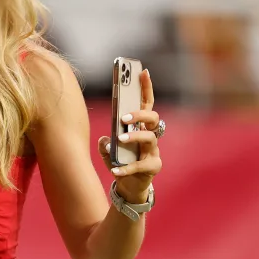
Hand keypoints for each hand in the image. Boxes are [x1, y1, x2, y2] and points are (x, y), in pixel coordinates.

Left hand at [98, 69, 162, 203]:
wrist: (128, 187)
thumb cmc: (120, 161)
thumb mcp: (109, 148)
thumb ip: (106, 142)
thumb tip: (105, 139)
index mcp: (140, 126)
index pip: (146, 103)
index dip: (146, 87)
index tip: (142, 71)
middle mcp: (150, 136)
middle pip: (153, 118)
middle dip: (139, 115)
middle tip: (123, 118)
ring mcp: (153, 151)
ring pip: (150, 138)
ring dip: (134, 137)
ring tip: (119, 140)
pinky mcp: (153, 168)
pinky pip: (140, 166)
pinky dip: (125, 168)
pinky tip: (113, 170)